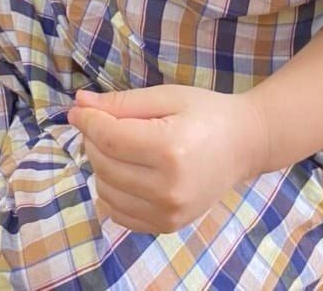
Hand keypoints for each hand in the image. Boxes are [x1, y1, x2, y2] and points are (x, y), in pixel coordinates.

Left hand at [68, 84, 262, 233]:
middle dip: (93, 140)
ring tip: (117, 145)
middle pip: (104, 164)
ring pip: (106, 191)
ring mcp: (168, 212)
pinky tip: (124, 171)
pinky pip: (119, 214)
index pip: (109, 138)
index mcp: (170, 149)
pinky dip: (111, 192)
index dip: (88, 121)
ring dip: (100, 165)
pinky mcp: (167, 226)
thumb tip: (79, 104)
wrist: (244, 145)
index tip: (77, 109)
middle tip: (101, 122)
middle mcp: (168, 187)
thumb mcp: (167, 96)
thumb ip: (123, 103)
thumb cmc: (206, 112)